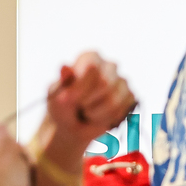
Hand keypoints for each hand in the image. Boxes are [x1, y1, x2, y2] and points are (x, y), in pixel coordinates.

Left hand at [41, 52, 135, 166]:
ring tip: (87, 113)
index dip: (79, 87)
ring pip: (113, 100)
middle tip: (77, 108)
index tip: (65, 99)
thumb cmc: (63, 106)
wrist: (72, 127)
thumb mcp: (55, 94)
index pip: (92, 67)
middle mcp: (109, 66)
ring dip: (95, 113)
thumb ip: (62, 81)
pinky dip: (105, 120)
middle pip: (105, 83)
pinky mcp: (130, 98)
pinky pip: (121, 110)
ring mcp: (122, 82)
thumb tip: (64, 67)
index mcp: (91, 58)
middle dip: (86, 101)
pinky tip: (99, 117)